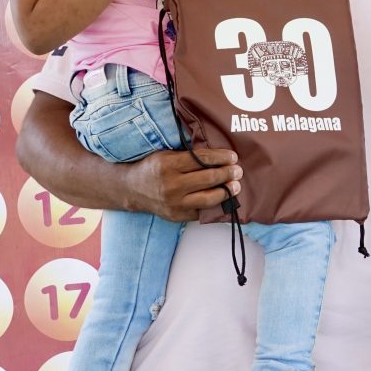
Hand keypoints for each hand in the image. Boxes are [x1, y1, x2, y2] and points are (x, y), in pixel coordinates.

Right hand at [123, 148, 241, 222]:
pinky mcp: (177, 216)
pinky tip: (224, 199)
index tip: (233, 157)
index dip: (221, 157)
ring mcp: (175, 203)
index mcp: (168, 164)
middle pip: (209, 178)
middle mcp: (172, 185)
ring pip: (209, 198)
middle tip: (238, 171)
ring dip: (227, 191)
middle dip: (228, 173)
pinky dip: (216, 206)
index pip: (202, 159)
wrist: (132, 189)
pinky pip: (202, 212)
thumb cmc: (153, 168)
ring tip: (235, 186)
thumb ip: (188, 155)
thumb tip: (218, 155)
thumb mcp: (166, 154)